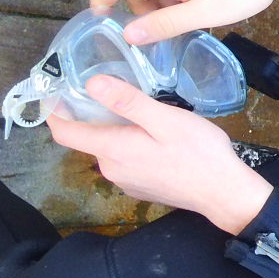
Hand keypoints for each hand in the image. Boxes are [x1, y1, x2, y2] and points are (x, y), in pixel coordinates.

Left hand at [46, 75, 274, 233]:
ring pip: (109, 149)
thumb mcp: (165, 119)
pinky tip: (154, 136)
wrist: (224, 194)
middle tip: (111, 88)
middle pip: (89, 138)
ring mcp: (126, 181)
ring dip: (116, 129)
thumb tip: (91, 83)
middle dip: (93, 114)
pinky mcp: (141, 188)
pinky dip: (130, 145)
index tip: (54, 90)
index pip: (65, 133)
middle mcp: (111, 169)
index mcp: (112, 149)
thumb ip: (127, 101)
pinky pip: (125, 161)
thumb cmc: (199, 153)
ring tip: (140, 109)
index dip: (54, 111)